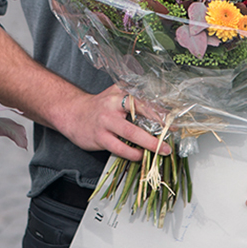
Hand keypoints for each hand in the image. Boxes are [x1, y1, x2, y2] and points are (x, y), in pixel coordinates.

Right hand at [55, 85, 170, 161]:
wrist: (72, 113)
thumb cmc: (99, 107)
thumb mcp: (115, 95)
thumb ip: (134, 99)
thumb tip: (162, 111)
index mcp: (120, 92)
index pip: (144, 99)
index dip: (161, 109)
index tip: (174, 119)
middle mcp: (113, 103)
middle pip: (140, 111)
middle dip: (159, 124)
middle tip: (172, 133)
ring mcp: (106, 121)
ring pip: (131, 133)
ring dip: (150, 143)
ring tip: (162, 150)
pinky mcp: (100, 136)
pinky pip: (120, 147)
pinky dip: (133, 153)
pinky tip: (140, 155)